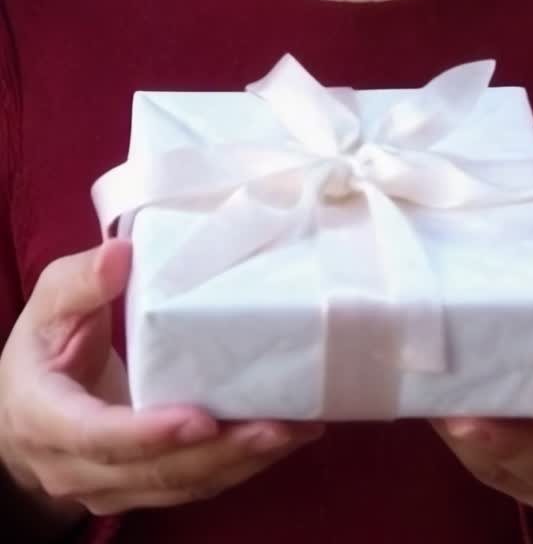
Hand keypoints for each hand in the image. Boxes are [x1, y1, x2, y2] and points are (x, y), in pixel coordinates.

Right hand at [0, 240, 323, 516]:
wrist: (24, 408)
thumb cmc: (42, 344)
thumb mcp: (49, 303)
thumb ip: (81, 281)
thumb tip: (121, 254)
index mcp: (45, 418)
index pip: (99, 436)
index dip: (150, 433)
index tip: (201, 417)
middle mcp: (76, 466)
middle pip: (154, 472)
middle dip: (219, 452)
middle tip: (278, 426)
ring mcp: (110, 486)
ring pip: (180, 486)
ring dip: (240, 462)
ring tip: (295, 431)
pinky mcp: (142, 488)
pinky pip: (193, 485)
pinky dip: (239, 466)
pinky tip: (283, 439)